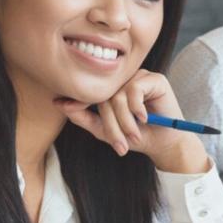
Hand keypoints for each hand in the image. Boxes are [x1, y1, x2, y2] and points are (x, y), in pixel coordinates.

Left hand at [58, 69, 209, 173]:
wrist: (164, 144)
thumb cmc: (137, 136)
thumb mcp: (104, 130)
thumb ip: (82, 117)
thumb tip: (58, 103)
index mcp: (111, 88)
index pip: (91, 92)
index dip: (80, 102)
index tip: (68, 109)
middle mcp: (124, 80)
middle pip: (105, 96)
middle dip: (112, 124)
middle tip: (120, 144)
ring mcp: (139, 77)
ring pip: (119, 95)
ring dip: (125, 120)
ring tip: (134, 135)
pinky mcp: (155, 79)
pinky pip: (135, 89)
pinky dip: (137, 108)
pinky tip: (144, 118)